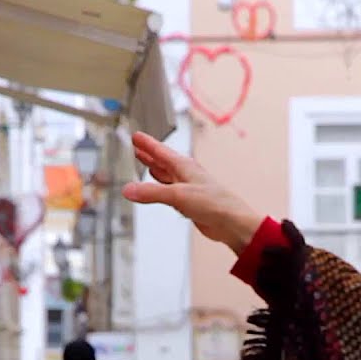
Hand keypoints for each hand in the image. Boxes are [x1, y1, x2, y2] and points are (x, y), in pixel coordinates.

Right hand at [123, 132, 264, 254]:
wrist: (232, 222)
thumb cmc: (215, 203)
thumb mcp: (178, 195)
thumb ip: (151, 193)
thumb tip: (129, 189)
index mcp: (184, 167)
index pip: (161, 151)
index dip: (147, 143)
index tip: (136, 136)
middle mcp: (186, 175)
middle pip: (163, 161)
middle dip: (149, 154)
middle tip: (137, 148)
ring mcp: (188, 188)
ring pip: (166, 176)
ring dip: (155, 170)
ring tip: (145, 163)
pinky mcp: (189, 203)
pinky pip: (170, 191)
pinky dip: (161, 188)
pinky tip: (158, 190)